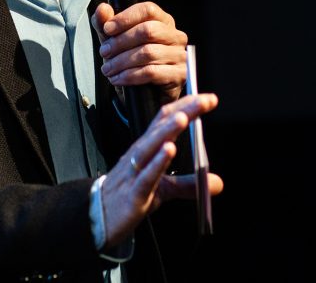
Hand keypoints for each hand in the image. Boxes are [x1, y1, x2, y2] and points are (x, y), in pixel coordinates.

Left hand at [91, 1, 187, 101]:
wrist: (145, 93)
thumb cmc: (132, 61)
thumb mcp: (115, 40)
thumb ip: (106, 23)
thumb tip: (102, 9)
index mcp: (163, 21)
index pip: (148, 10)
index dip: (125, 18)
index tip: (107, 29)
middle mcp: (176, 36)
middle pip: (147, 31)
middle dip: (120, 42)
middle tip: (104, 52)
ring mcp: (180, 55)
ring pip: (148, 52)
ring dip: (122, 61)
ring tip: (108, 68)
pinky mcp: (179, 75)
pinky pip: (151, 72)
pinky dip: (129, 76)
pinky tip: (118, 78)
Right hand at [100, 94, 223, 246]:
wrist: (98, 218)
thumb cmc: (127, 196)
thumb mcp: (162, 189)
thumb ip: (188, 184)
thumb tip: (217, 183)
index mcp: (146, 149)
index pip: (165, 120)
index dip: (185, 107)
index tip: (207, 98)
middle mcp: (139, 155)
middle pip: (160, 127)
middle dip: (183, 111)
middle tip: (204, 100)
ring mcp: (134, 171)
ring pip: (150, 146)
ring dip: (167, 130)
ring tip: (184, 118)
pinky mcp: (133, 192)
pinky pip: (146, 175)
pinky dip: (157, 162)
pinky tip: (169, 150)